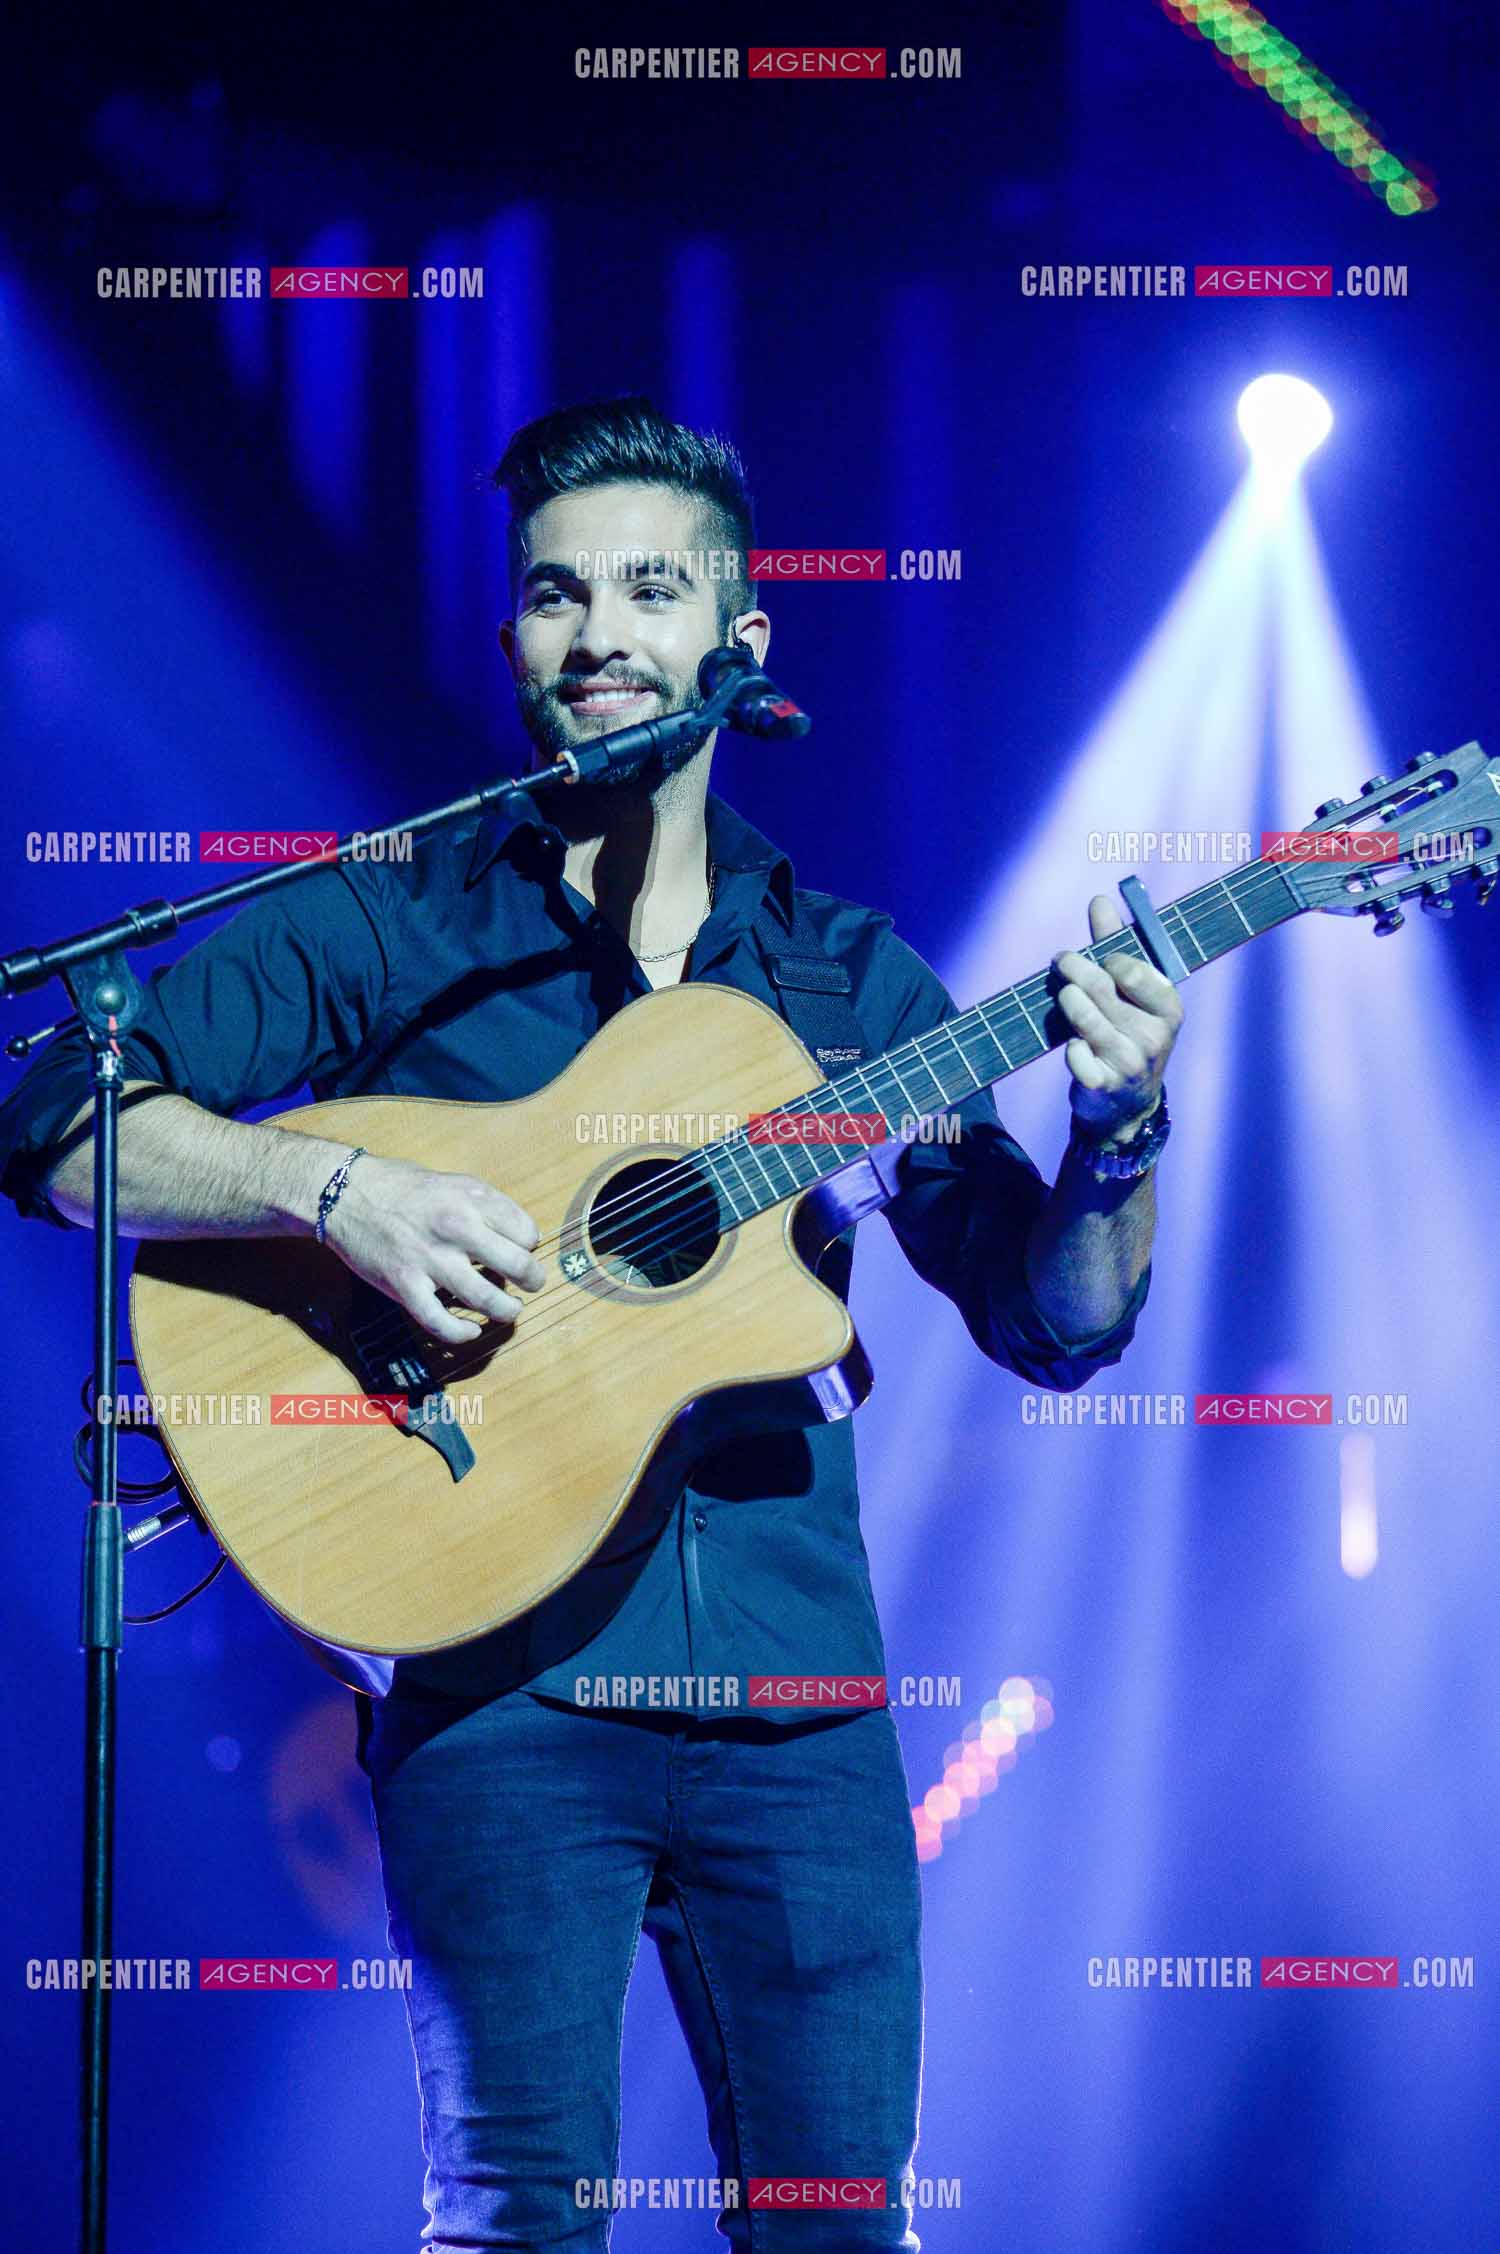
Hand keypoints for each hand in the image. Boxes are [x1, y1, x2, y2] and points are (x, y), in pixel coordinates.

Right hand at [321, 1153, 544, 1343]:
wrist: (346, 1195)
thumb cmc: (402, 1188)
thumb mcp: (453, 1182)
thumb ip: (486, 1206)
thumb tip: (520, 1237)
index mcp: (472, 1199)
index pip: (526, 1232)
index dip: (530, 1244)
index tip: (523, 1249)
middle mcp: (456, 1228)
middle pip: (519, 1266)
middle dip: (533, 1281)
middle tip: (532, 1284)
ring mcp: (430, 1260)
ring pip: (488, 1300)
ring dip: (508, 1310)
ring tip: (510, 1309)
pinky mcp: (405, 1286)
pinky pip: (442, 1323)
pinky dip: (463, 1333)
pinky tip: (472, 1329)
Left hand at [1053, 896, 1182, 1141]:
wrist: (1126, 1105)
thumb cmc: (1127, 1033)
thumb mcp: (1130, 993)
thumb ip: (1115, 946)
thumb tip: (1100, 900)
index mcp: (1168, 1009)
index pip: (1135, 970)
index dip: (1109, 957)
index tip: (1097, 954)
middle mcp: (1154, 1036)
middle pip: (1102, 988)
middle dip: (1075, 968)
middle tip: (1060, 960)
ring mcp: (1129, 1063)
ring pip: (1084, 1017)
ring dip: (1068, 1000)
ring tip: (1065, 994)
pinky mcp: (1102, 1085)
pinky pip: (1074, 1055)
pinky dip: (1069, 1047)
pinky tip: (1073, 1046)